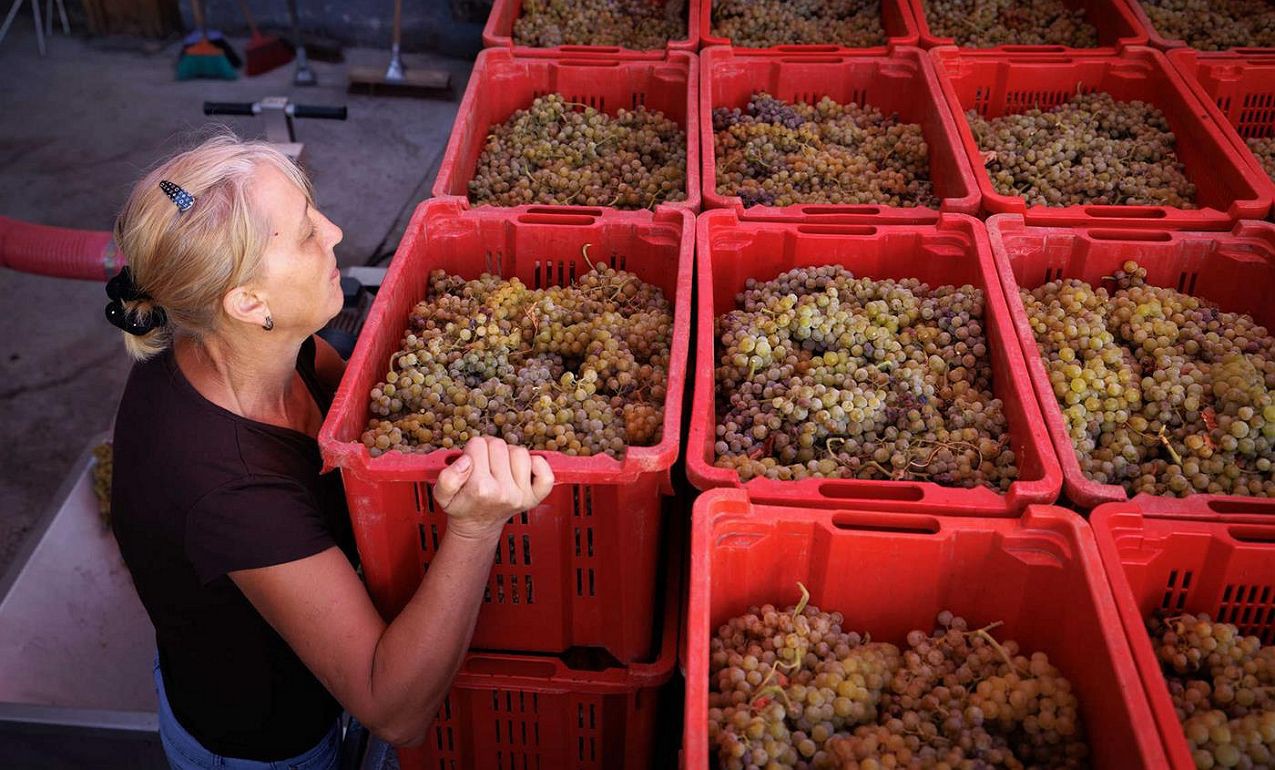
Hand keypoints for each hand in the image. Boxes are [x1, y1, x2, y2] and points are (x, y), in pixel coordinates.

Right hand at [433, 436, 553, 541]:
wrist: (477, 527)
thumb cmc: (462, 506)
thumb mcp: (442, 495)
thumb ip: (447, 477)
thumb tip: (466, 461)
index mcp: (480, 488)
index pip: (477, 445)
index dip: (472, 450)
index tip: (470, 461)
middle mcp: (503, 492)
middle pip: (498, 445)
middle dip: (488, 449)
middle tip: (483, 462)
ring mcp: (521, 495)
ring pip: (519, 452)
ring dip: (508, 454)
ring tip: (499, 465)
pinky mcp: (535, 497)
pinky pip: (545, 473)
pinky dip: (537, 464)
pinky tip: (522, 469)